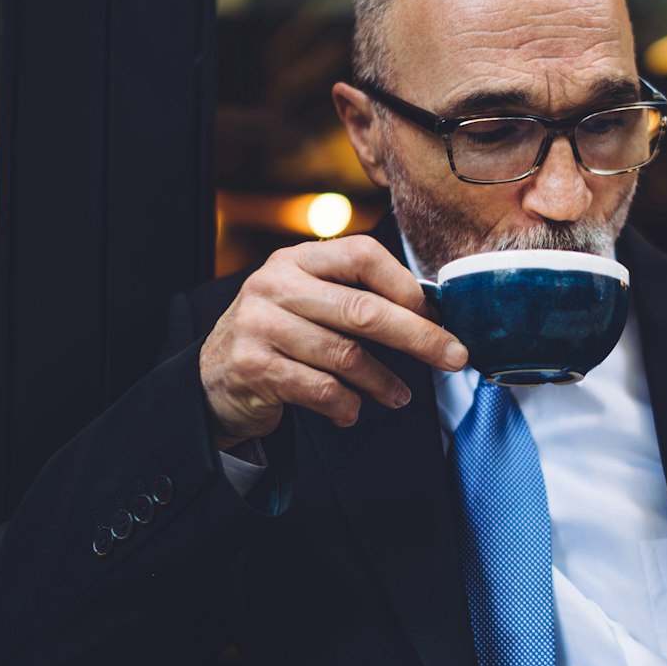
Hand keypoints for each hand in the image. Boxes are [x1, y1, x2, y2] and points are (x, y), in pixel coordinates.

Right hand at [199, 237, 468, 446]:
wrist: (212, 378)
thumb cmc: (280, 337)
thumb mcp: (309, 302)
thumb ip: (355, 299)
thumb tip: (431, 318)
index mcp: (297, 260)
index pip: (363, 255)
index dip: (406, 285)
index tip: (436, 314)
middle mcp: (275, 285)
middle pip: (364, 310)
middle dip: (420, 337)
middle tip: (454, 358)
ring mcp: (260, 325)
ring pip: (346, 356)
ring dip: (384, 382)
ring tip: (400, 396)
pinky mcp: (254, 367)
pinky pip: (322, 389)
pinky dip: (347, 405)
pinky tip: (352, 410)